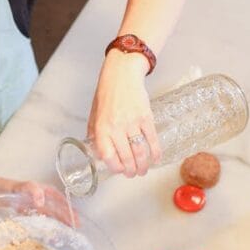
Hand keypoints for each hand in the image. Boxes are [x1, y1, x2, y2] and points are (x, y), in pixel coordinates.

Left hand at [87, 52, 161, 176]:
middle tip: (132, 174)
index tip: (118, 171)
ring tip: (142, 170)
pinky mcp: (146, 117)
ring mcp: (132, 123)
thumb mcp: (93, 114)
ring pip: (140, 151)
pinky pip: (152, 140)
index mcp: (101, 128)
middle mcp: (116, 127)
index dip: (115, 167)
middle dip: (130, 170)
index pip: (108, 155)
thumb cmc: (106, 93)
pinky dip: (155, 152)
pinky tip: (155, 159)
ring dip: (143, 165)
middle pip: (126, 156)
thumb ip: (94, 133)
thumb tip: (97, 151)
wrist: (122, 75)